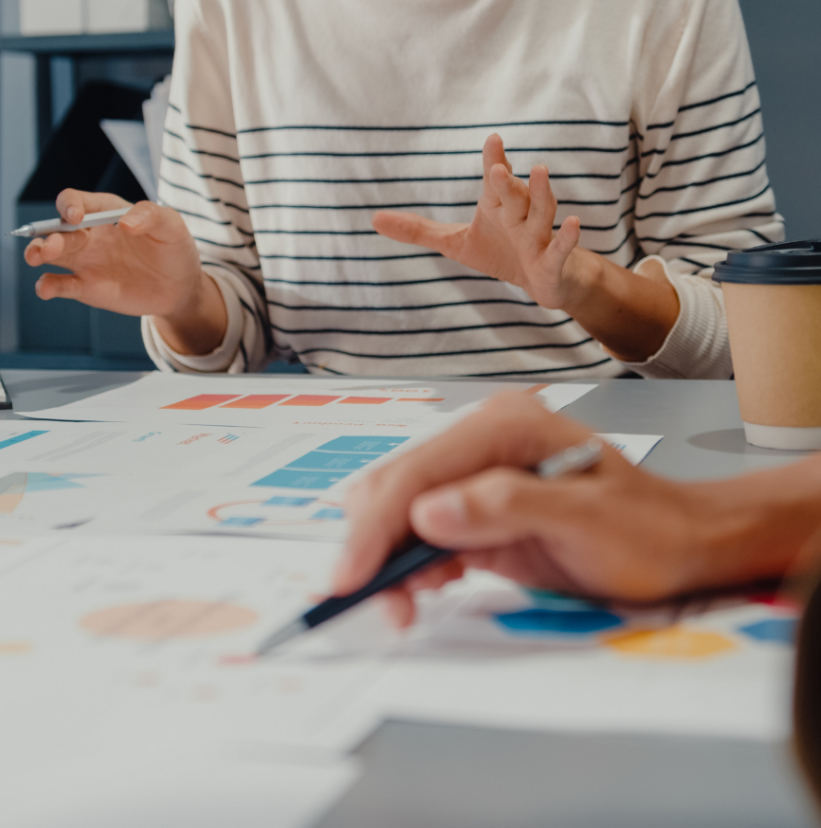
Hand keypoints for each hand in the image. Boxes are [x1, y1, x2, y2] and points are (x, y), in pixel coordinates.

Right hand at [23, 190, 226, 354]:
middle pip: (57, 229)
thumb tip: (125, 223)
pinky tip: (46, 289)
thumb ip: (151, 216)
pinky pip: (61, 285)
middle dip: (47, 234)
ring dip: (37, 253)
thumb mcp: (171, 225)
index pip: (75, 201)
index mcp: (105, 212)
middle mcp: (89, 235)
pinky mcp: (87, 288)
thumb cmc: (173, 249)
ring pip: (50, 254)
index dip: (70, 205)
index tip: (76, 216)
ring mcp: (85, 262)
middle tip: (50, 247)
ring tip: (35, 257)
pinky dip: (48, 286)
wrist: (180, 287)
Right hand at [332, 393, 791, 627]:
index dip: (377, 525)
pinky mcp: (475, 508)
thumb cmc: (646, 529)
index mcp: (504, 426)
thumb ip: (505, 508)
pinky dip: (410, 562)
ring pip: (400, 510)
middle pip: (397, 486)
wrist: (680, 544)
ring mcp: (474, 473)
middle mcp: (480, 440)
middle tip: (374, 601)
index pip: (420, 470)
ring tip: (401, 606)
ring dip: (389, 558)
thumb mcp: (584, 519)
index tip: (352, 577)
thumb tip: (426, 513)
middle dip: (374, 544)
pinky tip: (423, 587)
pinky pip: (422, 532)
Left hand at [373, 134, 583, 310]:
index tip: (492, 139)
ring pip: (542, 212)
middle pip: (515, 195)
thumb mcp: (455, 243)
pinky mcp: (552, 261)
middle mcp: (519, 216)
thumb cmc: (500, 253)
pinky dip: (567, 238)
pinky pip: (560, 248)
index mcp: (497, 207)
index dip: (493, 160)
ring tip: (541, 171)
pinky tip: (574, 223)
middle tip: (499, 167)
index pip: (494, 180)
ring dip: (542, 194)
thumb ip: (417, 230)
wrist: (542, 282)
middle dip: (508, 181)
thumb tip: (373, 219)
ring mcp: (538, 237)